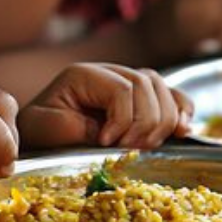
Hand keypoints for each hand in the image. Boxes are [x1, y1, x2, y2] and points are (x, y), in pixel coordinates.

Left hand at [18, 63, 193, 148]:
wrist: (38, 134)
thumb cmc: (38, 131)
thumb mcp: (44, 128)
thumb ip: (75, 128)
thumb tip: (111, 136)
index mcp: (84, 75)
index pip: (122, 89)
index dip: (123, 119)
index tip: (106, 143)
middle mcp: (110, 73)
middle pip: (147, 85)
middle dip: (144, 123)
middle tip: (128, 149)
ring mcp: (128, 83)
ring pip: (162, 89)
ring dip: (162, 121)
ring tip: (143, 146)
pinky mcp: (141, 100)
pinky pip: (172, 96)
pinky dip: (182, 112)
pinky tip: (183, 131)